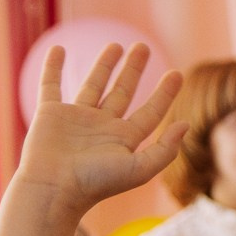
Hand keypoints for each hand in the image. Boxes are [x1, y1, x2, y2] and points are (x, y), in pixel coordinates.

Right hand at [13, 45, 183, 215]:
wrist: (54, 189)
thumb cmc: (96, 183)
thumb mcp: (139, 169)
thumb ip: (165, 149)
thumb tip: (185, 124)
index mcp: (125, 139)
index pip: (151, 111)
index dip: (165, 93)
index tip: (177, 74)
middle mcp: (102, 127)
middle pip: (123, 91)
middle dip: (133, 69)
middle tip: (143, 47)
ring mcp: (76, 119)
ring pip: (93, 85)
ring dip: (104, 64)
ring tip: (116, 46)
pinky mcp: (50, 114)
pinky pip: (51, 85)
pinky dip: (53, 67)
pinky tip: (59, 49)